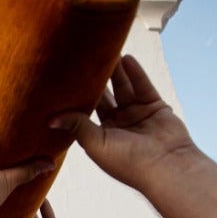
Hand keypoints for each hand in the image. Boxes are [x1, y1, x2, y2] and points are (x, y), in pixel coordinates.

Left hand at [50, 56, 198, 189]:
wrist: (167, 166)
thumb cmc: (128, 162)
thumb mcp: (97, 144)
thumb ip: (76, 126)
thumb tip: (50, 120)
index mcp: (102, 136)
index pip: (86, 112)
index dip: (76, 97)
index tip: (63, 79)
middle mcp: (119, 124)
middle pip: (104, 96)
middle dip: (95, 80)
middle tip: (83, 59)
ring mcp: (137, 114)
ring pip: (123, 88)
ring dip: (115, 72)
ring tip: (105, 51)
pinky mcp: (154, 106)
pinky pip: (143, 86)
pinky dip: (135, 73)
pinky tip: (126, 58)